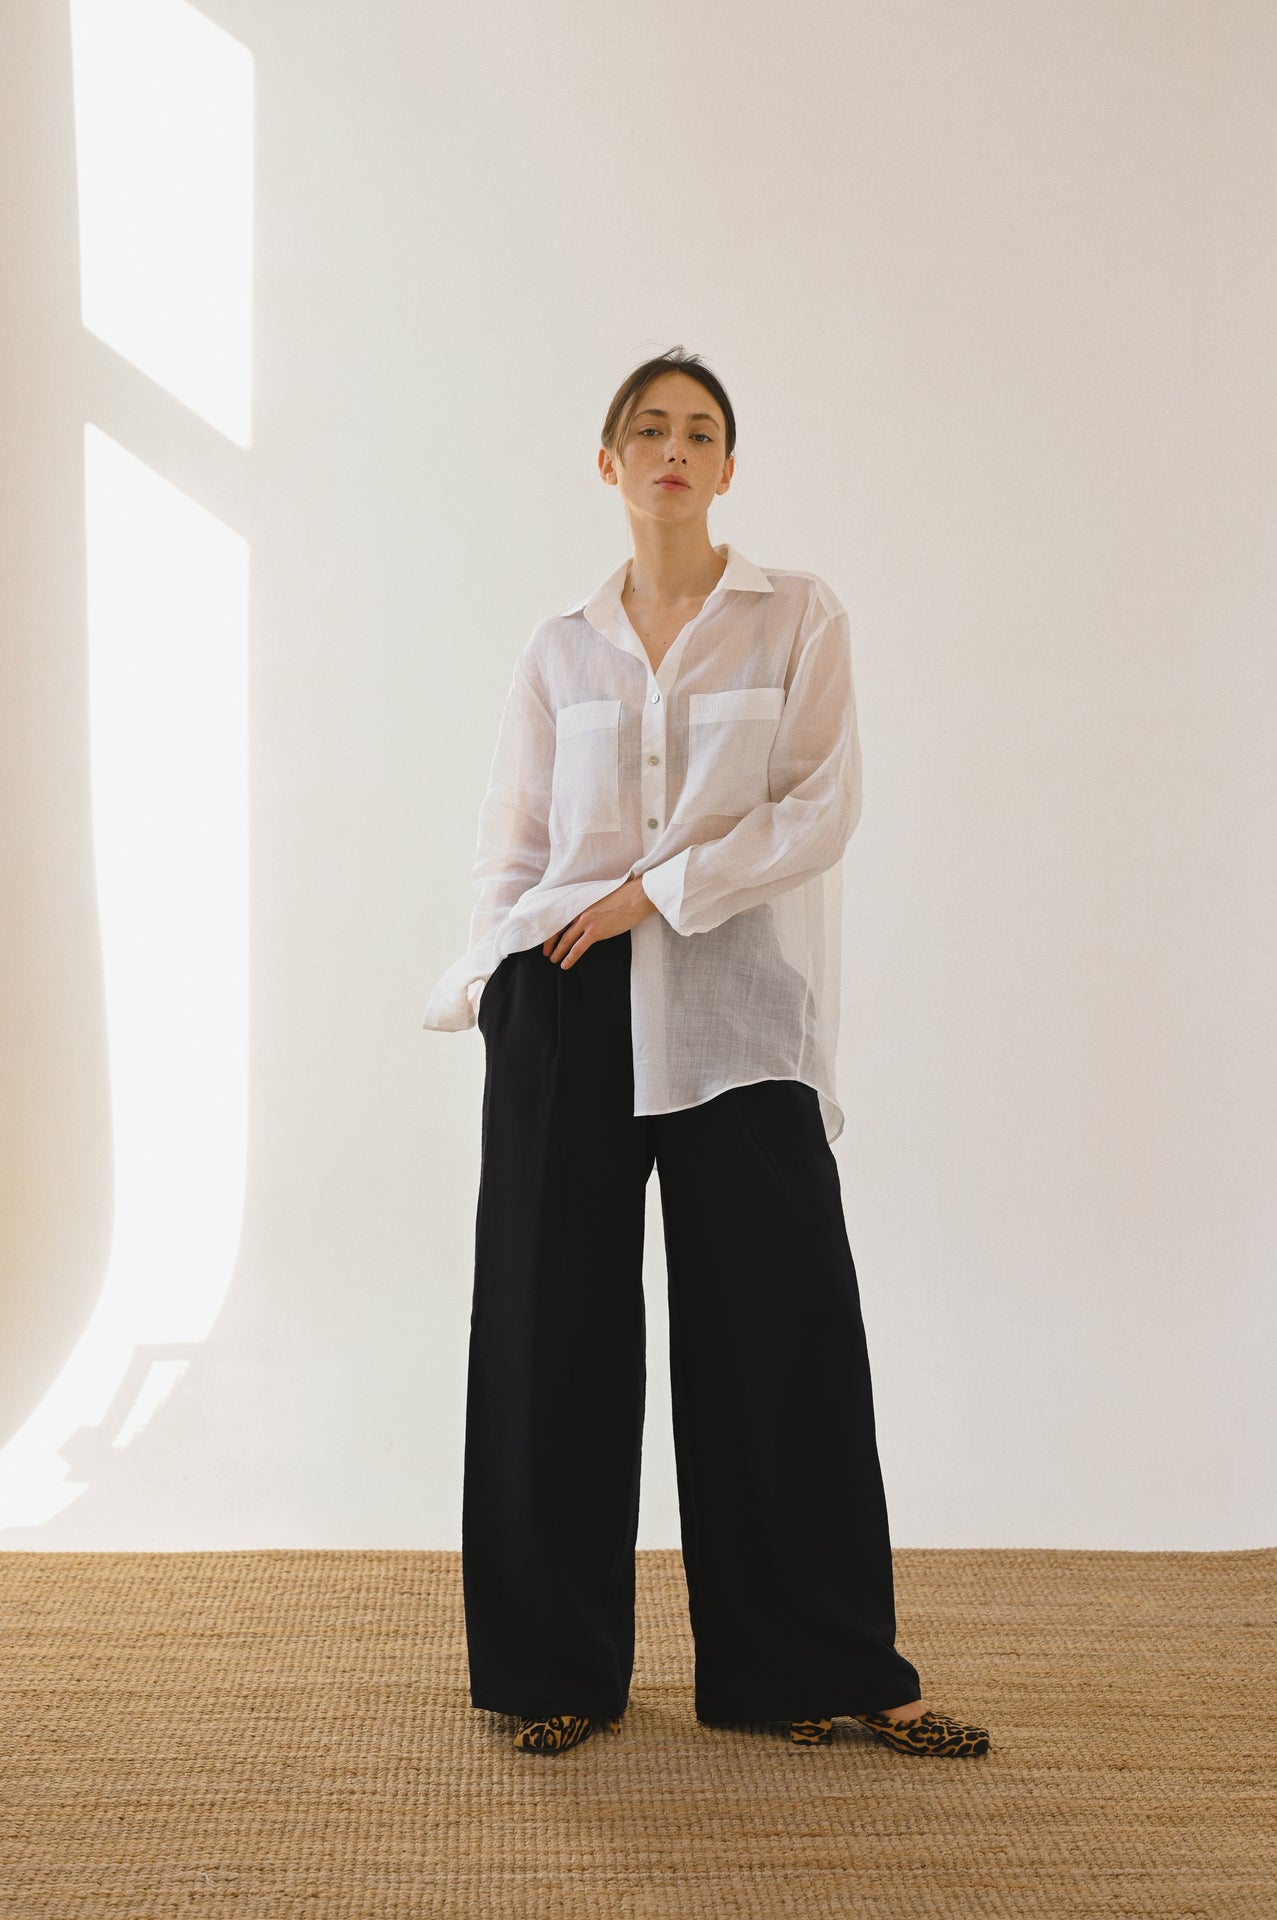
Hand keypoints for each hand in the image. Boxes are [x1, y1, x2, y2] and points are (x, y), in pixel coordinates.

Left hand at [542, 875, 657, 968]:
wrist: (637, 897)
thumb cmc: (625, 897)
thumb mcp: (602, 900)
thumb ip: (592, 908)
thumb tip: (591, 918)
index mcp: (582, 903)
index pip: (561, 917)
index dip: (552, 929)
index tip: (549, 938)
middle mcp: (580, 911)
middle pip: (558, 929)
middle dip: (550, 943)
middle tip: (547, 953)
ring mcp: (587, 921)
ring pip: (565, 940)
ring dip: (557, 952)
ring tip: (553, 960)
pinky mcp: (595, 931)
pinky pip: (577, 948)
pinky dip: (569, 957)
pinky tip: (565, 964)